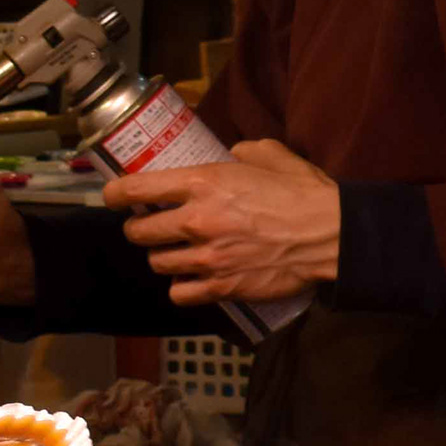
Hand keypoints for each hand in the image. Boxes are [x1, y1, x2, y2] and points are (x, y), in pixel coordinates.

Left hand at [108, 138, 341, 304]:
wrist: (331, 235)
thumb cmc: (303, 192)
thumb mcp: (271, 154)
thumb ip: (242, 152)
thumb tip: (230, 155)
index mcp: (203, 183)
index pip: (135, 189)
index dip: (115, 194)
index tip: (114, 197)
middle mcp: (196, 221)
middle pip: (138, 232)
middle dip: (139, 229)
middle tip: (152, 227)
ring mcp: (207, 258)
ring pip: (157, 263)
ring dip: (164, 257)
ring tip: (178, 253)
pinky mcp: (221, 287)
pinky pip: (179, 293)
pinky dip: (182, 287)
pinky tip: (193, 278)